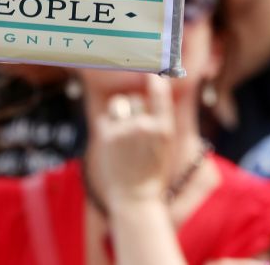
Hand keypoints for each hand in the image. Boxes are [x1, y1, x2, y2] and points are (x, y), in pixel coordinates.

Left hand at [92, 75, 175, 207]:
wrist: (135, 199)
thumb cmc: (151, 173)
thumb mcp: (163, 146)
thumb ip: (156, 120)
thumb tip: (147, 93)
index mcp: (164, 129)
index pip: (159, 94)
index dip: (154, 80)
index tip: (152, 71)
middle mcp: (144, 126)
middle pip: (135, 100)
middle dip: (133, 108)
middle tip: (134, 131)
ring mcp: (124, 130)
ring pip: (119, 105)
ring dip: (120, 113)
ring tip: (123, 138)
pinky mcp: (105, 135)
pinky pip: (105, 118)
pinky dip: (108, 126)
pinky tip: (113, 145)